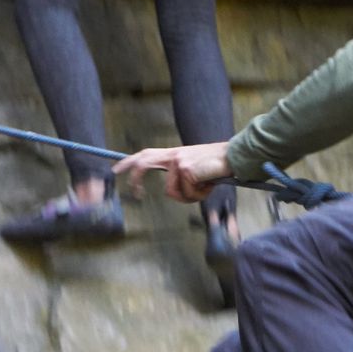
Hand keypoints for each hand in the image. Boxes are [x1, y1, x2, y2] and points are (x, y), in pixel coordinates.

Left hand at [112, 141, 231, 203]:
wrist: (235, 156)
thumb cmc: (218, 166)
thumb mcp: (196, 169)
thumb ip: (182, 176)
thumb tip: (176, 193)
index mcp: (175, 153)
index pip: (146, 154)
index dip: (130, 162)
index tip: (117, 170)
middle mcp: (174, 155)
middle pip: (144, 162)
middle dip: (135, 177)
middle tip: (135, 194)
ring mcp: (179, 161)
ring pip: (172, 192)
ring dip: (189, 197)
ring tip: (204, 188)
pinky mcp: (186, 169)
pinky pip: (187, 194)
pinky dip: (199, 195)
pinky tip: (209, 184)